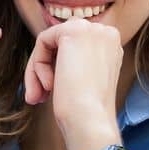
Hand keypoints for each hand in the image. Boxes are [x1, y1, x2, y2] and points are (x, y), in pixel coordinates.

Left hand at [22, 18, 123, 149]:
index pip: (74, 48)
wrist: (90, 120)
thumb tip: (49, 56)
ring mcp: (91, 29)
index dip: (58, 70)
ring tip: (40, 95)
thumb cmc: (87, 111)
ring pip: (49, 42)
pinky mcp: (73, 31)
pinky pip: (41, 41)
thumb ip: (74, 62)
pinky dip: (37, 66)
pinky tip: (49, 86)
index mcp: (111, 46)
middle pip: (60, 43)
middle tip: (39, 96)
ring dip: (38, 70)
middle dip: (45, 69)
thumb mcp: (85, 79)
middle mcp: (106, 32)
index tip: (52, 93)